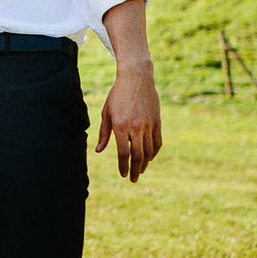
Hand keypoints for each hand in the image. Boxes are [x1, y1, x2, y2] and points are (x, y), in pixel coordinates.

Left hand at [96, 62, 162, 182]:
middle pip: (137, 156)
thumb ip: (104, 133)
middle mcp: (136, 127)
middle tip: (133, 179)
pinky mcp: (157, 121)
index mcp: (120, 125)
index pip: (124, 153)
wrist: (136, 78)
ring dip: (144, 163)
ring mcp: (148, 124)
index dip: (123, 166)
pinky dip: (154, 152)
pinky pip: (157, 142)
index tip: (122, 174)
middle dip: (135, 170)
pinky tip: (149, 158)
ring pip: (149, 151)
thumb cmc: (117, 95)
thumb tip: (99, 151)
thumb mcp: (107, 113)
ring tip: (140, 170)